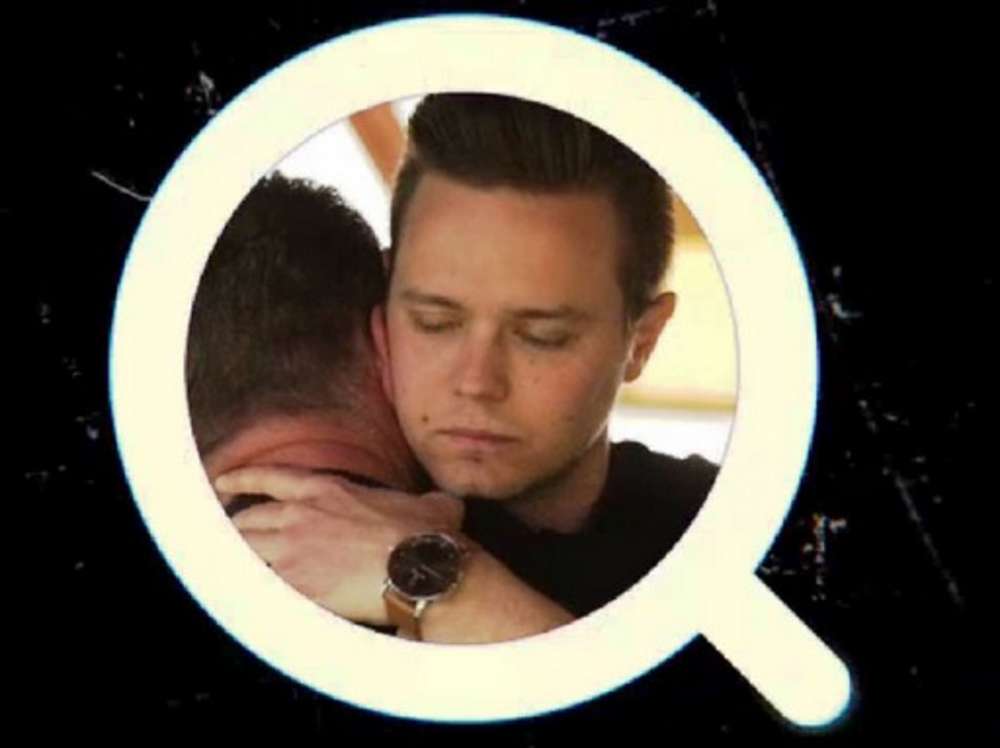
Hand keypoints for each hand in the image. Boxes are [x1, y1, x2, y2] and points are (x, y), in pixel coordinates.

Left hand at [214, 466, 462, 624]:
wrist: (420, 568)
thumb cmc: (426, 537)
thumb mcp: (431, 505)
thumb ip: (426, 501)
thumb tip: (444, 505)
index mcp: (328, 490)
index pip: (271, 478)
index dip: (242, 479)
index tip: (223, 483)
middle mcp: (301, 515)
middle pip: (248, 518)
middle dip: (237, 528)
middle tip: (228, 536)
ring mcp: (293, 550)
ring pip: (242, 551)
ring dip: (236, 559)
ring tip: (226, 569)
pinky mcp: (295, 585)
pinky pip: (253, 587)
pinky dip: (245, 592)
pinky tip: (243, 599)